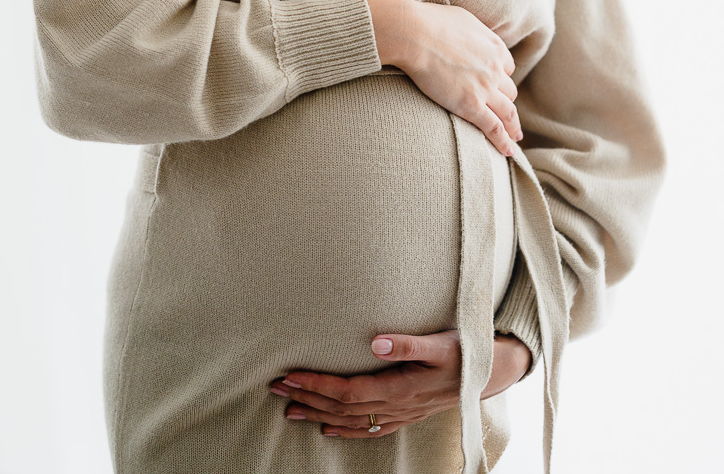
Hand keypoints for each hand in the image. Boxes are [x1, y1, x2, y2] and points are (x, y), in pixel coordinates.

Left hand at [268, 330, 531, 437]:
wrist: (497, 368)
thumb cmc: (468, 349)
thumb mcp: (441, 341)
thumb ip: (408, 342)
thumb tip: (374, 341)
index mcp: (402, 387)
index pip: (348, 390)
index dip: (316, 384)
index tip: (288, 376)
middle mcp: (399, 405)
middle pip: (343, 407)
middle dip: (308, 398)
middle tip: (274, 388)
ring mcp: (404, 413)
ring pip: (353, 420)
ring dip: (319, 414)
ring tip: (289, 409)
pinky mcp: (409, 413)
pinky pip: (372, 428)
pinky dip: (348, 430)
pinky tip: (330, 429)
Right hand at [368, 0, 521, 156]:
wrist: (415, 34)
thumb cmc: (431, 22)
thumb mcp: (463, 19)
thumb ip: (475, 32)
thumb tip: (471, 36)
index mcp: (495, 46)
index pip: (507, 67)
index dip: (502, 77)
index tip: (497, 86)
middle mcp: (495, 68)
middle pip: (509, 91)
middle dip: (507, 102)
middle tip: (507, 114)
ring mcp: (485, 88)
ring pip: (508, 112)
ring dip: (513, 126)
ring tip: (515, 137)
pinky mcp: (471, 105)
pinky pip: (494, 127)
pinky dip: (503, 141)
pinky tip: (508, 150)